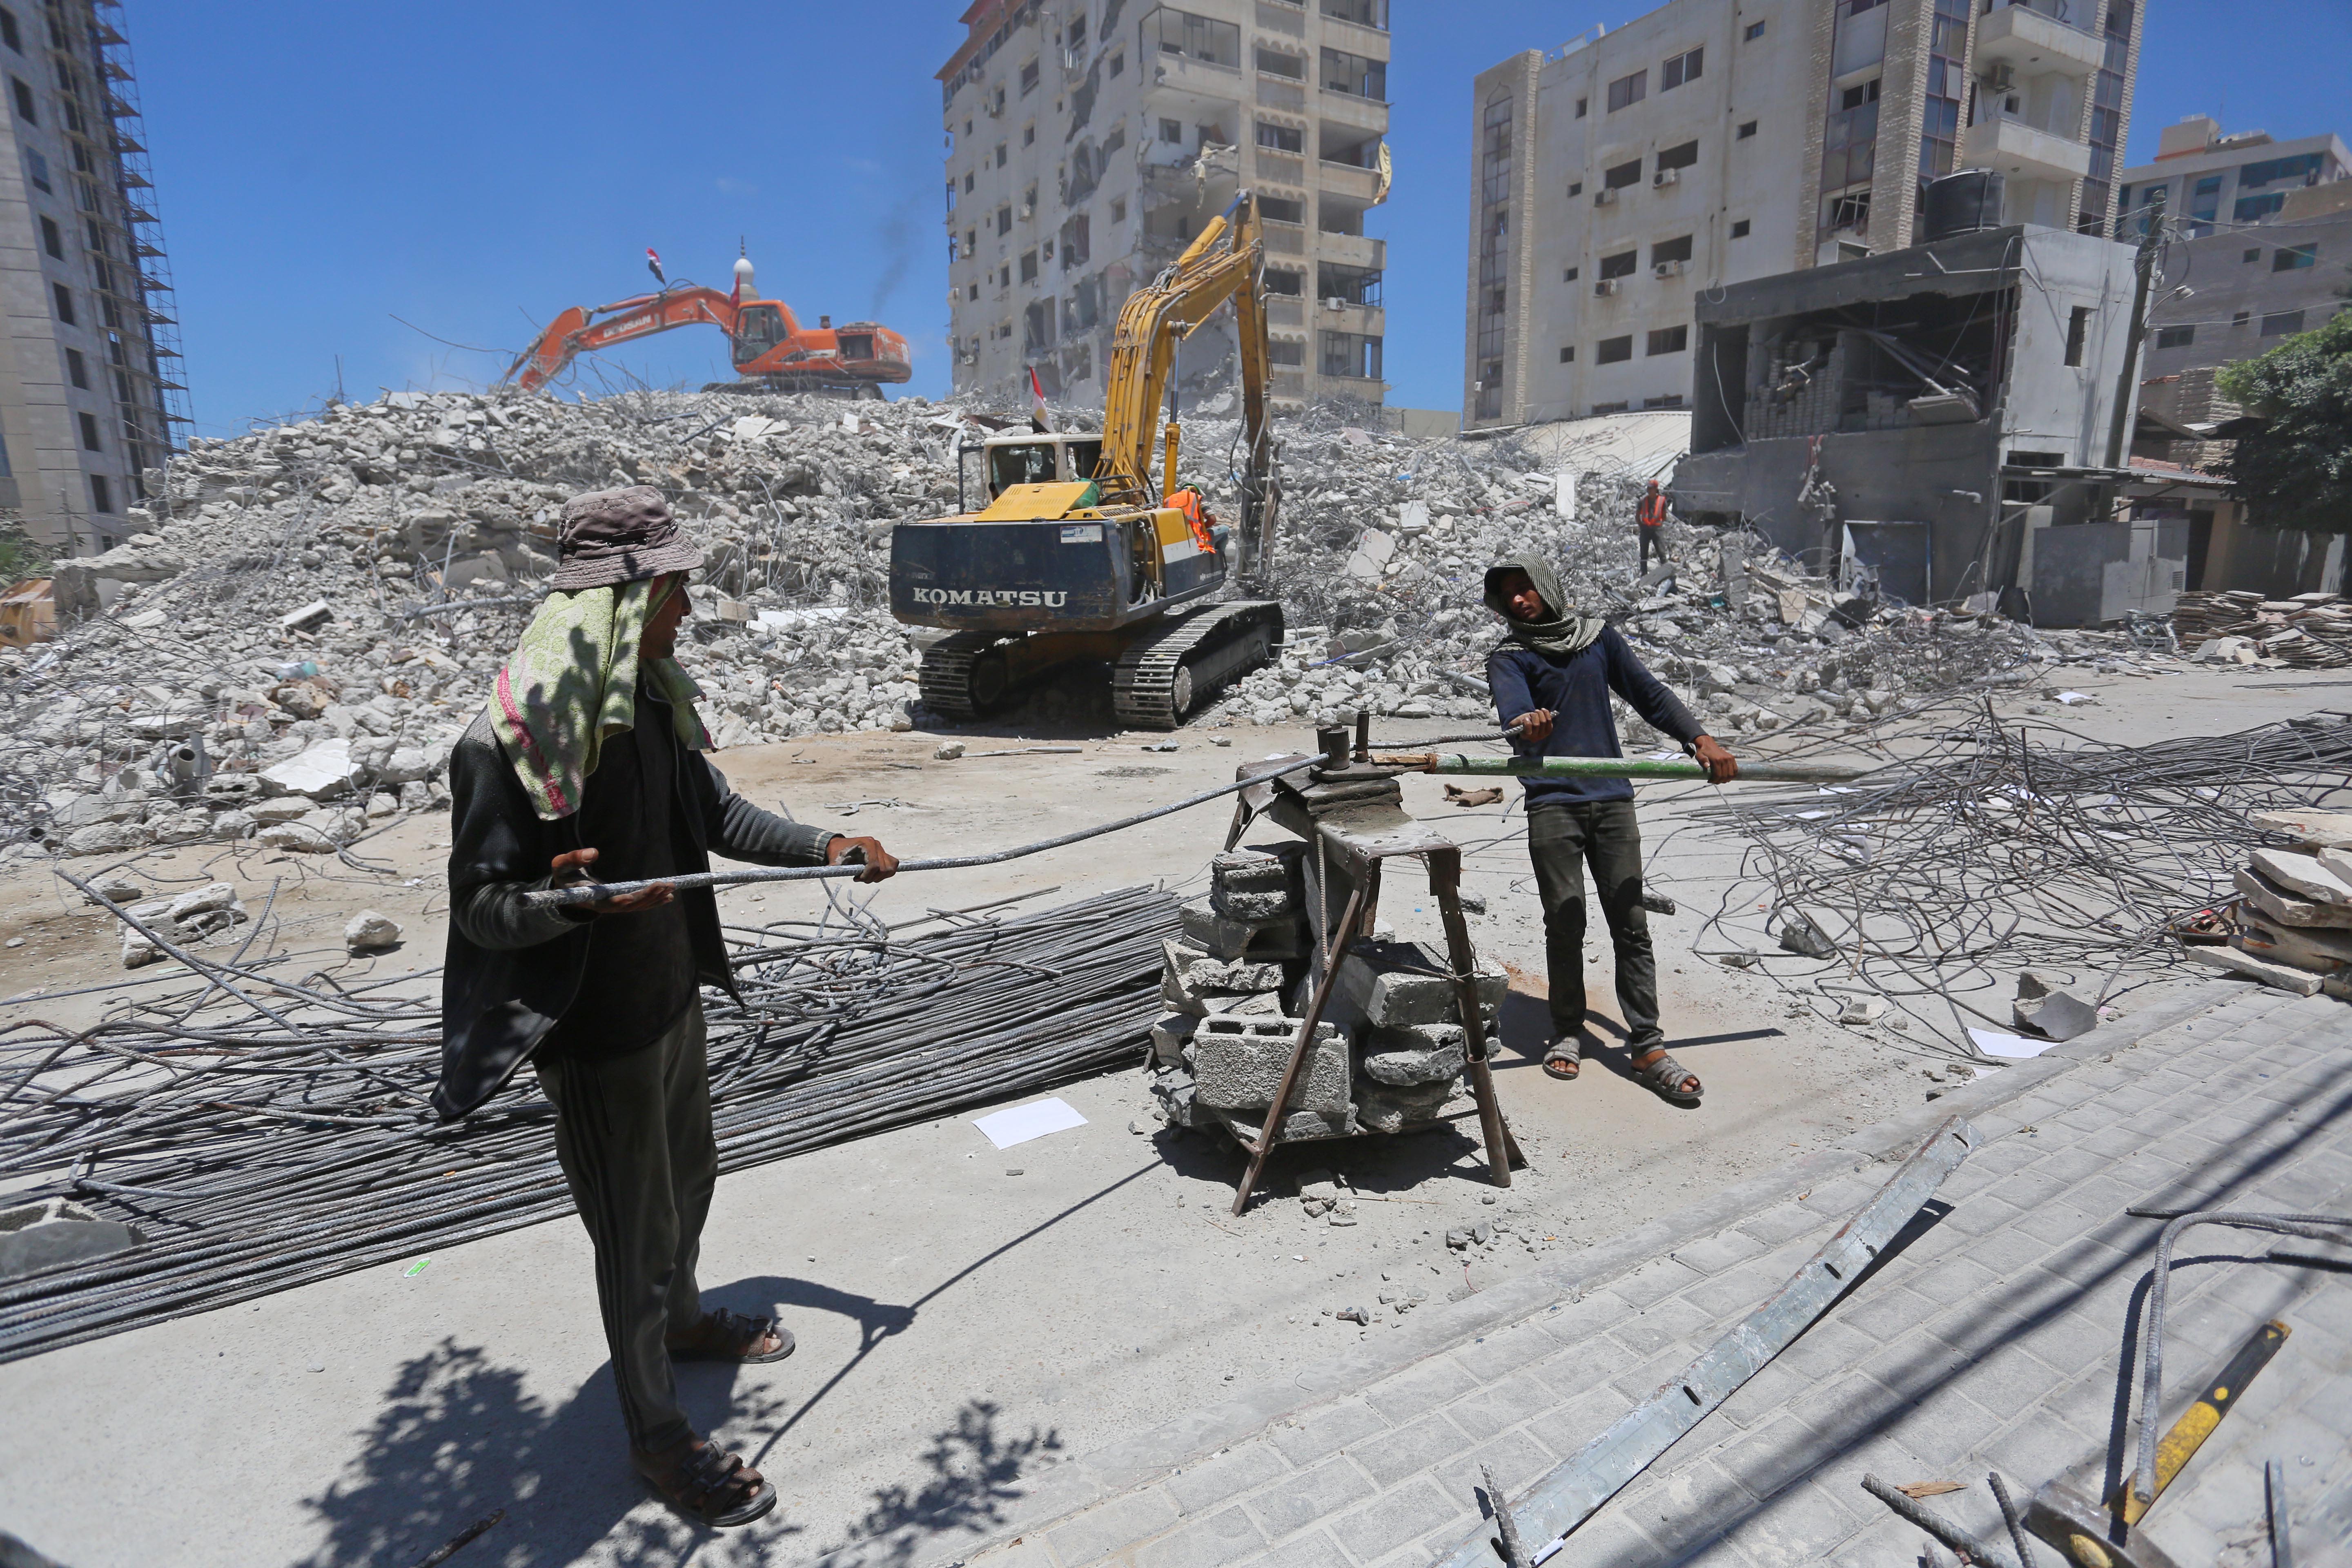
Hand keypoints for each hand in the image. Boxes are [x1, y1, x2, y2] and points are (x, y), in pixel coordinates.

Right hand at [548, 847, 673, 914]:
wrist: (568, 889)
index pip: (608, 904)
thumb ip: (573, 858)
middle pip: (630, 905)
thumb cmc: (564, 876)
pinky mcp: (621, 903)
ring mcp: (615, 906)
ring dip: (655, 898)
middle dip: (647, 896)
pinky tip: (668, 896)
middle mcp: (606, 906)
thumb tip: (593, 853)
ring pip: (638, 906)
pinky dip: (654, 901)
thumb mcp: (561, 865)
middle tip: (665, 885)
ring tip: (671, 888)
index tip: (630, 898)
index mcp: (592, 900)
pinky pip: (640, 904)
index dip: (619, 902)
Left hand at [828, 835, 898, 882]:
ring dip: (880, 877)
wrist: (840, 846)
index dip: (867, 876)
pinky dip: (886, 873)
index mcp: (867, 844)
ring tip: (868, 877)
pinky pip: (892, 865)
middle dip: (872, 878)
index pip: (874, 864)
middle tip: (861, 879)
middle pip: (883, 868)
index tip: (857, 879)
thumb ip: (835, 868)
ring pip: (890, 868)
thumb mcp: (835, 860)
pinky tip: (874, 875)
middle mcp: (876, 845)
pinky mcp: (883, 854)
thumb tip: (829, 875)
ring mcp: (881, 849)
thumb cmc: (837, 853)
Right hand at [1509, 709, 1554, 742]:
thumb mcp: (1519, 722)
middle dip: (1534, 716)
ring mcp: (1543, 735)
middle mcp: (1535, 737)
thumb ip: (1515, 722)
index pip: (1528, 730)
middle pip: (1537, 724)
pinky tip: (1542, 710)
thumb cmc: (1524, 722)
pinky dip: (1546, 713)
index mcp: (1526, 736)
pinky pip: (1549, 720)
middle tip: (1532, 713)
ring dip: (1540, 713)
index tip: (1526, 718)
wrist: (1532, 724)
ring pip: (1543, 721)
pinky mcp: (1548, 730)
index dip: (1527, 722)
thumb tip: (1511, 724)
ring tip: (1536, 711)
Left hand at [1693, 734, 1738, 783]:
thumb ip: (1703, 760)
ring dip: (1727, 779)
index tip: (1710, 781)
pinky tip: (1727, 777)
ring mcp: (1729, 758)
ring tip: (1721, 780)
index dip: (1714, 780)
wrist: (1708, 744)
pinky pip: (1735, 769)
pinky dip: (1733, 775)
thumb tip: (1707, 766)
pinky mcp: (1732, 758)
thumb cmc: (1703, 751)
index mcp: (1717, 759)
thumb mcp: (1699, 755)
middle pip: (1725, 775)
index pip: (1718, 775)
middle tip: (1715, 782)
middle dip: (1720, 781)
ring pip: (1731, 774)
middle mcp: (1725, 759)